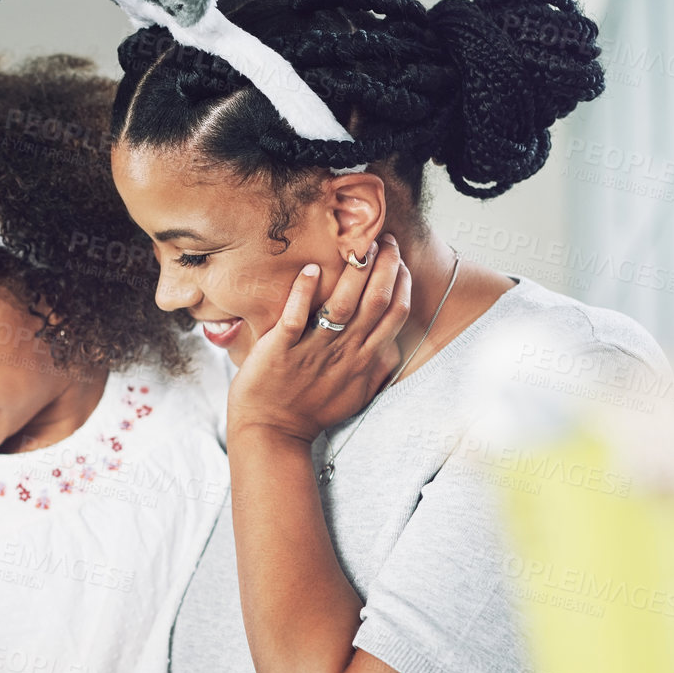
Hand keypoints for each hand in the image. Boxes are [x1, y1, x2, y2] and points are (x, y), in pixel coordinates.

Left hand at [227, 233, 409, 444]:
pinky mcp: (282, 350)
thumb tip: (394, 349)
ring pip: (343, 305)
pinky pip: (295, 318)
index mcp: (364, 359)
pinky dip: (304, 294)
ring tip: (358, 245)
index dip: (401, 282)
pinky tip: (310, 270)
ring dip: (354, 273)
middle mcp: (344, 351)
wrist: (272, 433)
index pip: (395, 313)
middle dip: (385, 266)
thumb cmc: (311, 411)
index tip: (398, 258)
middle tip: (382, 239)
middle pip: (376, 302)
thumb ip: (376, 369)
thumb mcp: (356, 394)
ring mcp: (314, 350)